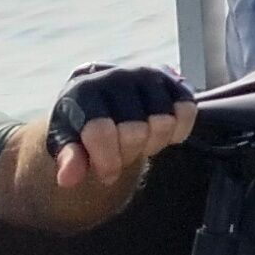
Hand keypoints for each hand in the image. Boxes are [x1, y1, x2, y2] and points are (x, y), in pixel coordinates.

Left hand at [45, 62, 196, 191]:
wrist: (102, 98)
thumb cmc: (82, 126)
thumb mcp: (68, 143)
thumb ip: (69, 159)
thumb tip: (68, 178)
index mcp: (83, 90)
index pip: (102, 132)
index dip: (107, 162)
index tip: (106, 177)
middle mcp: (116, 76)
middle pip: (136, 133)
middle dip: (129, 154)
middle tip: (121, 153)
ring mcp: (147, 75)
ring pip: (164, 123)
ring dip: (153, 143)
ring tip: (139, 142)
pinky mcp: (173, 79)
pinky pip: (187, 111)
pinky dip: (178, 131)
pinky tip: (160, 133)